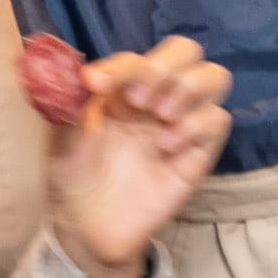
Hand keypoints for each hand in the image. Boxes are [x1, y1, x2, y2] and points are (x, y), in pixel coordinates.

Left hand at [40, 34, 235, 277]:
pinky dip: (195, 126)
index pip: (135, 58)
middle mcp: (156, 98)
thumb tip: (77, 71)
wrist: (87, 227)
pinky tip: (166, 148)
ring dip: (187, 88)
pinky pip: (218, 120)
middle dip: (165, 66)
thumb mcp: (60, 136)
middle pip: (187, 51)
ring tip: (160, 116)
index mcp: (122, 87)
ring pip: (214, 77)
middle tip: (139, 100)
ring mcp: (180, 124)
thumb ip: (68, 101)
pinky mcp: (198, 153)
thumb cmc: (73, 176)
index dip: (120, 66)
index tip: (95, 84)